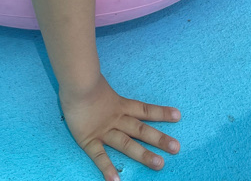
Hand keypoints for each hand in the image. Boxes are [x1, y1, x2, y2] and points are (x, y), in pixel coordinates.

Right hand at [60, 75, 180, 180]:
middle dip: (158, 139)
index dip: (160, 113)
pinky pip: (99, 155)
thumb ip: (103, 87)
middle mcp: (115, 119)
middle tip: (176, 148)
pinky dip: (106, 167)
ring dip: (143, 154)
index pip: (144, 110)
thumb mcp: (98, 81)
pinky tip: (115, 180)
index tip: (178, 116)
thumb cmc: (82, 79)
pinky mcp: (88, 139)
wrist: (72, 81)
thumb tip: (102, 83)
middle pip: (140, 130)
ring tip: (159, 164)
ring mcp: (103, 130)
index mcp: (119, 105)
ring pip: (126, 144)